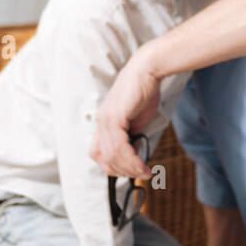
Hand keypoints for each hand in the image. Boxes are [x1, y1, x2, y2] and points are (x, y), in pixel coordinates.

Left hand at [89, 50, 159, 177]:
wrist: (147, 71)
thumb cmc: (143, 92)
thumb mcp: (136, 121)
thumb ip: (131, 137)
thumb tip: (133, 155)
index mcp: (103, 123)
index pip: (99, 154)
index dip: (113, 166)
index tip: (130, 170)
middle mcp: (100, 122)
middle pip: (104, 159)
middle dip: (124, 171)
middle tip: (141, 174)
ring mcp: (105, 120)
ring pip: (112, 156)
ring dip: (130, 168)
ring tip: (145, 172)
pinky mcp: (114, 118)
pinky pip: (120, 147)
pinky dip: (132, 160)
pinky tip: (143, 164)